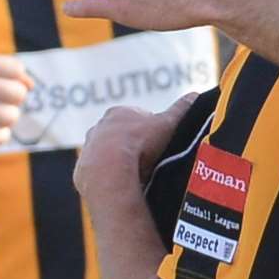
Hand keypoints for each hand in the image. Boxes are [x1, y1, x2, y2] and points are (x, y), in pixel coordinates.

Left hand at [73, 92, 197, 202]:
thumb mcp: (167, 124)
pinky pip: (98, 172)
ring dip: (119, 161)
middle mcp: (99, 128)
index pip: (137, 118)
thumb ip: (181, 109)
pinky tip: (122, 185)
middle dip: (133, 144)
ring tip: (136, 175)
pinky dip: (109, 177)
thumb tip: (196, 94)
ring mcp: (89, 148)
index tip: (160, 143)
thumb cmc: (139, 144)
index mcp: (119, 113)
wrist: (109, 172)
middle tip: (149, 159)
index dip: (151, 130)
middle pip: (120, 135)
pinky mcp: (82, 169)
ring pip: (107, 154)